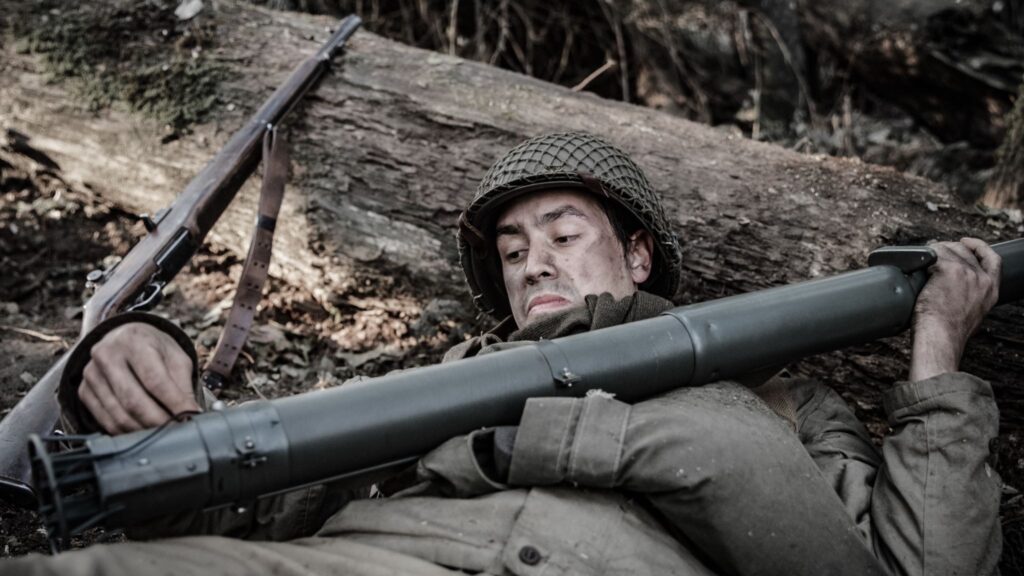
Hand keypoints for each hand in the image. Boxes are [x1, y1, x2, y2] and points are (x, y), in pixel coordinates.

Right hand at [80, 322, 199, 433]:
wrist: (123, 338)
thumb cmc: (153, 348)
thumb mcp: (175, 356)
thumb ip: (183, 383)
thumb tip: (191, 413)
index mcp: (133, 341)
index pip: (154, 380)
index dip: (174, 403)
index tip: (190, 416)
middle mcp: (107, 355)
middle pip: (133, 401)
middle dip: (159, 421)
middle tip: (178, 429)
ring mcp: (92, 374)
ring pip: (119, 415)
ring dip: (144, 430)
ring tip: (164, 433)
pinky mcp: (84, 391)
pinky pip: (106, 421)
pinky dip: (128, 432)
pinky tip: (144, 432)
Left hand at [909, 238, 999, 381]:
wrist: (941, 337)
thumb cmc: (948, 333)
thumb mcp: (970, 315)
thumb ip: (968, 299)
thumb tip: (952, 294)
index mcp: (991, 290)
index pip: (992, 260)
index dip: (978, 247)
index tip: (966, 243)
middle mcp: (982, 279)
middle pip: (965, 252)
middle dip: (948, 249)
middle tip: (932, 254)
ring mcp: (967, 273)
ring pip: (948, 250)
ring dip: (934, 252)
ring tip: (922, 261)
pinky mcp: (948, 270)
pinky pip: (933, 254)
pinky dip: (923, 257)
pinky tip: (917, 265)